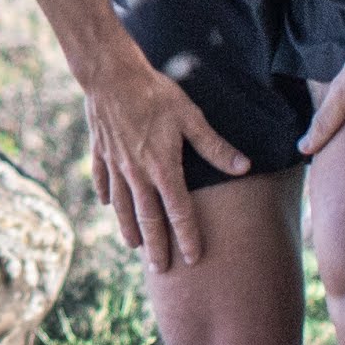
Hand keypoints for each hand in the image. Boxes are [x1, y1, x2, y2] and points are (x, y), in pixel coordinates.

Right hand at [82, 44, 248, 268]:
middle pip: (148, 218)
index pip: (178, 212)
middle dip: (156, 246)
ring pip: (122, 206)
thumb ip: (215, 147)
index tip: (193, 258)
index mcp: (162, 168)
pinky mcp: (101, 152)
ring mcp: (116, 165)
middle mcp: (137, 173)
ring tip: (134, 247)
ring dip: (129, 229)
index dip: (187, 237)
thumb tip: (244, 167)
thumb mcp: (191, 117)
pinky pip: (103, 181)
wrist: (111, 75)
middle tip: (161, 269)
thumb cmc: (156, 93)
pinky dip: (106, 196)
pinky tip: (109, 206)